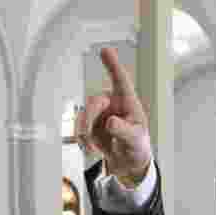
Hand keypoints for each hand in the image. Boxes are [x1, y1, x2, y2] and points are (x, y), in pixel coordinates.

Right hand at [76, 47, 152, 178]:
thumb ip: (124, 131)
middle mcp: (111, 103)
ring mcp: (98, 113)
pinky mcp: (89, 124)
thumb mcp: (136, 140)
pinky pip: (78, 128)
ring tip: (94, 149)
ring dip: (84, 134)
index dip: (112, 65)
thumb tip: (110, 122)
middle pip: (94, 102)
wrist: (127, 162)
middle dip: (89, 119)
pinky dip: (82, 141)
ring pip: (82, 116)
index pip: (120, 81)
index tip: (105, 51)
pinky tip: (90, 149)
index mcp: (127, 102)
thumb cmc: (137, 146)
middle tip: (89, 138)